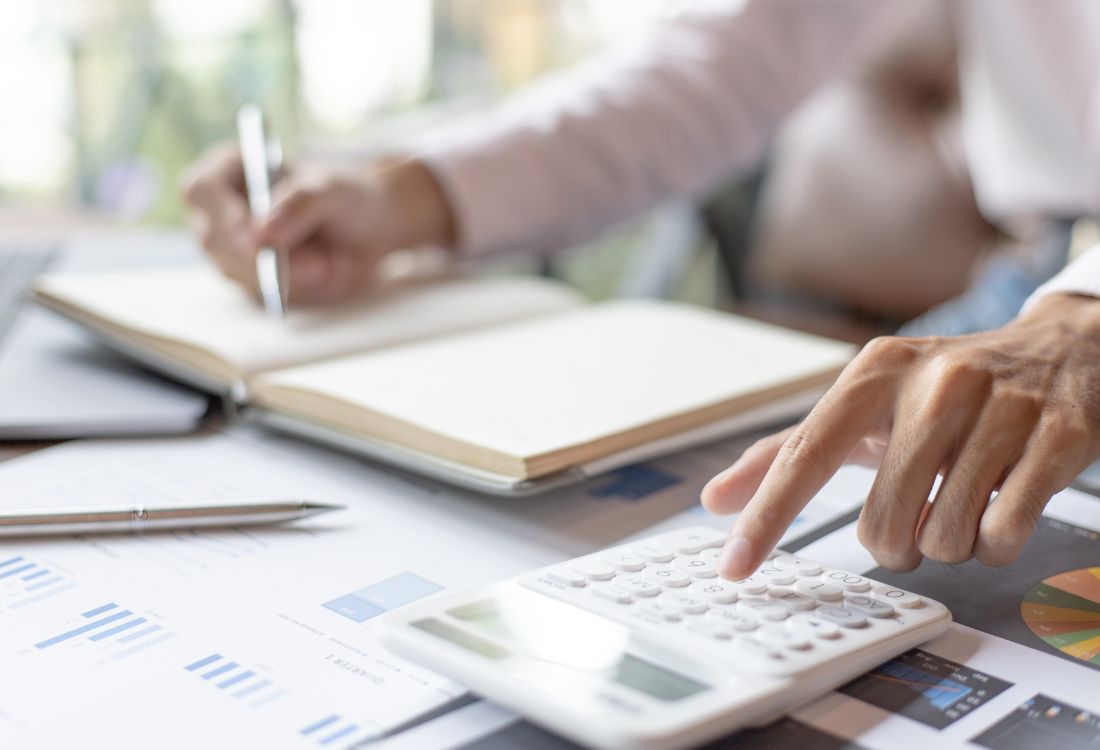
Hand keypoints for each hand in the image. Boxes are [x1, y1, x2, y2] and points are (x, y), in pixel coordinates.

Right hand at [182, 143, 455, 303]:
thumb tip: (263, 232)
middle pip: (214, 238)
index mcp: (230, 167)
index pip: (203, 190)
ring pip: (237, 270)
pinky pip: (257, 291)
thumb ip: (302, 202)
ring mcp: (227, 245)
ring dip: (285, 276)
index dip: (225, 216)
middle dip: (265, 258)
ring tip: (330, 266)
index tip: (258, 242)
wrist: (365, 230)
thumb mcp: (334, 190)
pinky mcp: (245, 276)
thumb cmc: (344, 197)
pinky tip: (321, 274)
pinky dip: (291, 289)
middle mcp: (219, 208)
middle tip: (320, 267)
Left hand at [702, 293, 1099, 577]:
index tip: (733, 566)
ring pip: (944, 539)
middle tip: (912, 515)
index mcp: (874, 372)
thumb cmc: (943, 387)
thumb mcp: (865, 401)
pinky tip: (998, 508)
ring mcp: (1002, 408)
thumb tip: (715, 500)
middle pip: (881, 522)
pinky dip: (993, 544)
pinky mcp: (1057, 437)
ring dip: (946, 542)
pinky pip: (1003, 536)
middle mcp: (933, 383)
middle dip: (894, 542)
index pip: (804, 456)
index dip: (766, 517)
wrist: (1060, 348)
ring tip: (960, 501)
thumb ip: (787, 451)